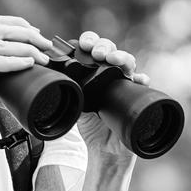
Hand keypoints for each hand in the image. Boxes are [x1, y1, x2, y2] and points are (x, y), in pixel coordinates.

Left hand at [73, 30, 149, 153]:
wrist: (104, 149)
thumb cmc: (89, 125)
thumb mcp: (73, 103)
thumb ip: (65, 88)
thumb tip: (47, 74)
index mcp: (93, 71)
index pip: (94, 48)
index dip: (90, 41)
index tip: (84, 44)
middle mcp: (110, 74)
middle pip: (112, 50)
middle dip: (105, 46)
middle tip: (97, 53)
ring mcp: (125, 83)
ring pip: (128, 62)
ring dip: (122, 57)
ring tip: (114, 59)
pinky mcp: (136, 96)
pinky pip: (143, 84)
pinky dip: (142, 79)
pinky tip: (139, 78)